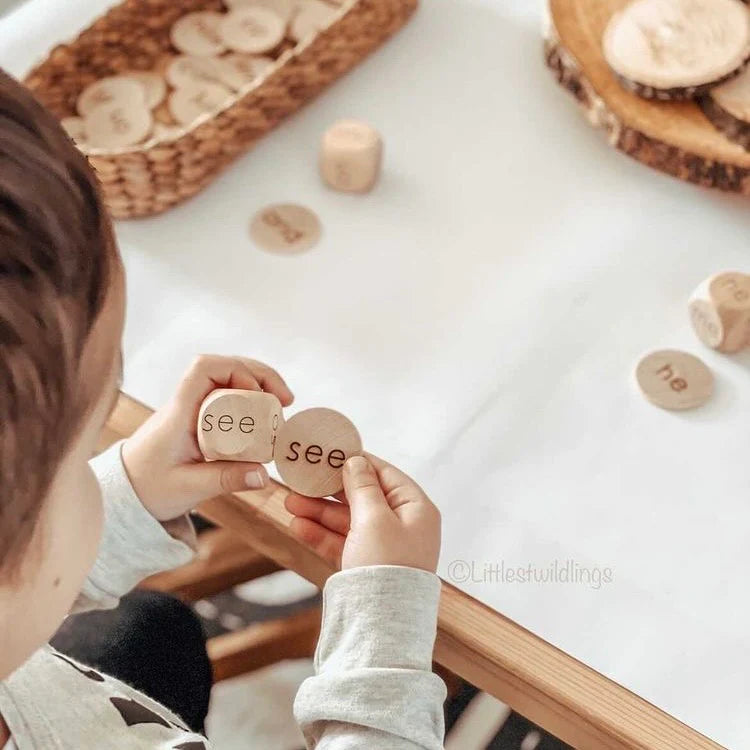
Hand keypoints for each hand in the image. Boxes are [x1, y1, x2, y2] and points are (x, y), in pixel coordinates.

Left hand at [122, 354, 293, 520]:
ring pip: (229, 377)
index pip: (204, 368)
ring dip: (258, 384)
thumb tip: (264, 475)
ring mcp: (192, 406)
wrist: (125, 492)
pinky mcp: (199, 416)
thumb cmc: (148, 488)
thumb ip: (225, 480)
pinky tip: (265, 416)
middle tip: (286, 401)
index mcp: (178, 412)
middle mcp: (185, 402)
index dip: (238, 371)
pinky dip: (250, 398)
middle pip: (225, 366)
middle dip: (260, 376)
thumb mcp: (188, 488)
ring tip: (281, 407)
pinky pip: (228, 394)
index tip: (259, 396)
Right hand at [285, 453, 440, 572]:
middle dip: (330, 490)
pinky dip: (321, 534)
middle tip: (302, 480)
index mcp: (416, 509)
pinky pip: (342, 543)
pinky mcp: (366, 566)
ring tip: (290, 502)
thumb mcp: (375, 518)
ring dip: (319, 512)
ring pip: (348, 521)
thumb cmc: (387, 565)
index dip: (357, 462)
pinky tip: (298, 526)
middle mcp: (403, 526)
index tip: (330, 454)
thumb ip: (363, 487)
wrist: (384, 626)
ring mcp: (383, 547)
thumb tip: (356, 462)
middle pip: (363, 498)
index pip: (385, 475)